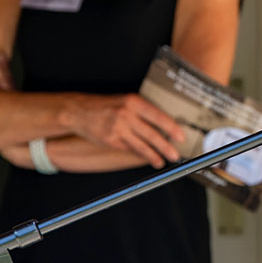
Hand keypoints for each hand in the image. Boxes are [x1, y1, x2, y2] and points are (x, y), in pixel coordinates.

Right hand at [64, 94, 184, 168]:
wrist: (80, 112)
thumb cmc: (107, 105)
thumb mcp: (126, 100)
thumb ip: (143, 111)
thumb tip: (165, 124)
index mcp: (133, 102)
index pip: (158, 116)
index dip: (171, 128)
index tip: (181, 137)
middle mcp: (126, 115)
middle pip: (151, 134)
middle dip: (166, 146)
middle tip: (176, 154)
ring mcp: (118, 129)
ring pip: (141, 145)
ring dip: (154, 155)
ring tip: (163, 162)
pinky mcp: (111, 140)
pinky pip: (130, 149)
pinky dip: (140, 154)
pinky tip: (148, 158)